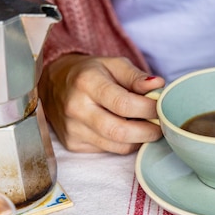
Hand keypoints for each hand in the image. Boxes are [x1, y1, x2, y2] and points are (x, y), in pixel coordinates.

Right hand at [38, 54, 164, 153]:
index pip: (124, 104)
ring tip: (147, 127)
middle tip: (161, 126)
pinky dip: (124, 143)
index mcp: (87, 82)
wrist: (53, 84)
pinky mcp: (72, 144)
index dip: (149, 109)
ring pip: (117, 146)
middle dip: (148, 131)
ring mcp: (72, 129)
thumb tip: (159, 86)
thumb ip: (136, 76)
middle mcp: (76, 108)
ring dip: (139, 139)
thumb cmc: (90, 73)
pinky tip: (126, 130)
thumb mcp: (113, 64)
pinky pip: (108, 150)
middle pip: (120, 131)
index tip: (161, 108)